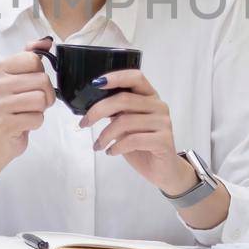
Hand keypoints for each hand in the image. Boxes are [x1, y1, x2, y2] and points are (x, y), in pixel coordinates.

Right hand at [0, 36, 56, 159]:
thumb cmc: (13, 105)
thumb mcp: (18, 77)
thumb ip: (31, 55)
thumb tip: (46, 40)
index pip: (34, 60)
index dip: (40, 73)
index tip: (32, 83)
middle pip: (42, 80)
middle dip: (46, 94)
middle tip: (34, 102)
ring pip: (41, 99)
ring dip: (42, 109)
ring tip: (29, 111)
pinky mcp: (5, 124)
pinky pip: (37, 118)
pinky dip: (37, 122)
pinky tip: (25, 122)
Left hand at [78, 69, 196, 195]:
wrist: (163, 170)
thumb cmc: (142, 146)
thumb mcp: (126, 125)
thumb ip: (117, 112)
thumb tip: (92, 105)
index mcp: (150, 97)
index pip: (135, 77)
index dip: (116, 77)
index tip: (95, 83)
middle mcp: (159, 106)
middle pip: (124, 99)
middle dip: (98, 111)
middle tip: (84, 123)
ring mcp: (163, 123)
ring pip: (125, 121)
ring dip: (105, 135)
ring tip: (98, 145)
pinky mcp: (164, 140)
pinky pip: (133, 140)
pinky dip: (116, 147)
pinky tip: (111, 152)